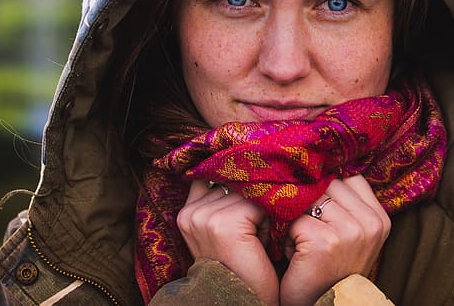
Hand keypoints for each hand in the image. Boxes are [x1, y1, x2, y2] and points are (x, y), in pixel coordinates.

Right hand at [177, 180, 278, 305]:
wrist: (241, 301)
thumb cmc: (239, 269)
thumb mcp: (223, 230)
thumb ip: (220, 200)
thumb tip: (236, 162)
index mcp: (185, 213)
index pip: (216, 178)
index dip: (238, 192)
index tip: (246, 215)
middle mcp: (191, 212)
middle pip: (235, 184)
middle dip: (249, 206)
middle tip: (249, 238)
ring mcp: (206, 217)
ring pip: (249, 193)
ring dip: (260, 215)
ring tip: (253, 243)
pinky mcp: (225, 223)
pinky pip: (259, 205)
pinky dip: (268, 224)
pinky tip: (260, 245)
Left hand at [280, 175, 390, 305]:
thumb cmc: (331, 270)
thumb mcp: (351, 233)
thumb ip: (347, 202)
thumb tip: (324, 163)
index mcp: (380, 218)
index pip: (348, 179)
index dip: (327, 193)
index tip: (322, 217)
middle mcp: (370, 223)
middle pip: (327, 185)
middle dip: (310, 206)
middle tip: (312, 236)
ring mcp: (350, 232)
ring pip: (309, 199)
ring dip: (297, 220)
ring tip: (304, 245)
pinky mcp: (325, 241)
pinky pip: (294, 219)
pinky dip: (287, 237)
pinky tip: (296, 256)